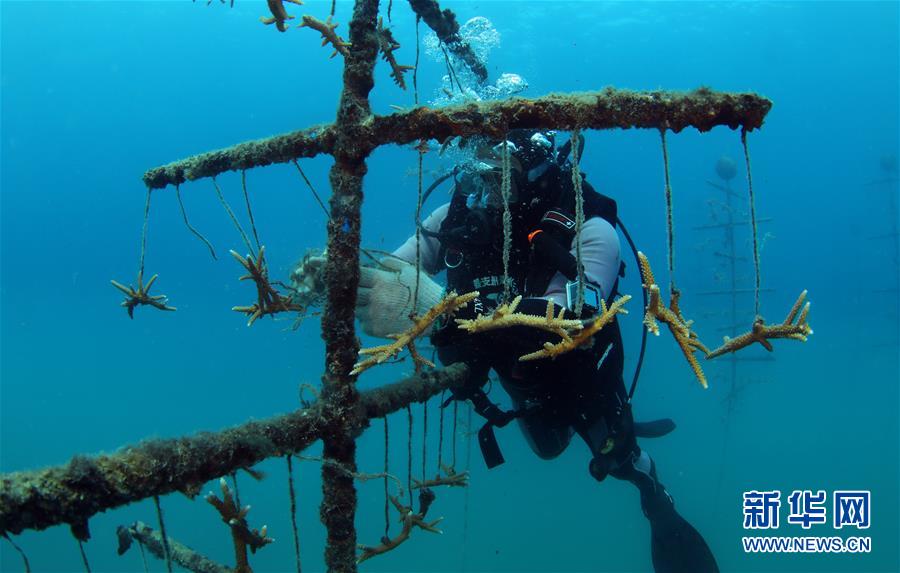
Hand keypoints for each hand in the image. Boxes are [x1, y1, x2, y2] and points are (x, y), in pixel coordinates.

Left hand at [290, 252, 442, 337]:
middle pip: (348, 291)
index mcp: (380, 280)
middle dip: (341, 289)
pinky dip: (366, 318)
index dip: (335, 268)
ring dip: (356, 305)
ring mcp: (373, 314)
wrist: (434, 315)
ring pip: (353, 307)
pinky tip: (380, 315)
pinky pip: (361, 322)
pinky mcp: (374, 328)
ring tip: (370, 303)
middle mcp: (374, 297)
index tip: (316, 264)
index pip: (352, 273)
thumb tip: (372, 262)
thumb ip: (387, 264)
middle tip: (333, 286)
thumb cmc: (421, 289)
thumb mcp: (406, 270)